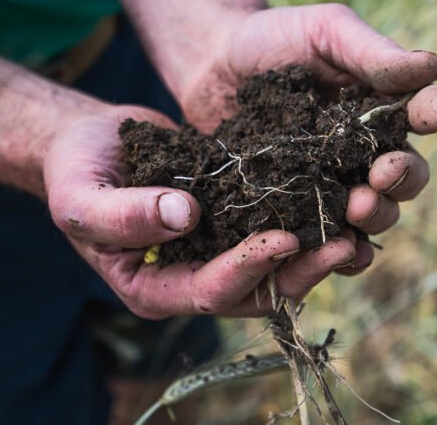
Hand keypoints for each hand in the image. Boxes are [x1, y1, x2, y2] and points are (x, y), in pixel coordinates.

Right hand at [43, 105, 358, 317]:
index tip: (285, 238)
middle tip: (347, 244)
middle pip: (259, 291)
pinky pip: (278, 228)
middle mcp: (195, 278)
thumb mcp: (81, 196)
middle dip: (303, 270)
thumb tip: (184, 217)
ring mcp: (219, 251)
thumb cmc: (76, 172)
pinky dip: (310, 221)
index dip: (250, 268)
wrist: (93, 144)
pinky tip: (344, 199)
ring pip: (279, 267)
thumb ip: (122, 214)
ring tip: (359, 226)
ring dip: (318, 252)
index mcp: (155, 288)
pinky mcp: (237, 221)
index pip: (211, 292)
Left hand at [172, 4, 436, 273]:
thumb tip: (432, 65)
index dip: (432, 115)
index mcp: (383, 105)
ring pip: (377, 212)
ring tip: (356, 208)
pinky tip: (340, 251)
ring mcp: (336, 182)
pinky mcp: (302, 209)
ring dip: (377, 215)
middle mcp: (368, 150)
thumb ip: (372, 52)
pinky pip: (331, 239)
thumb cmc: (273, 38)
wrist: (211, 63)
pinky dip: (343, 251)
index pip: (421, 114)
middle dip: (402, 178)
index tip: (432, 116)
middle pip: (406, 176)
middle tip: (382, 174)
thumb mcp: (326, 32)